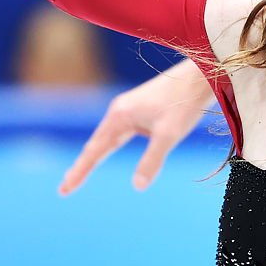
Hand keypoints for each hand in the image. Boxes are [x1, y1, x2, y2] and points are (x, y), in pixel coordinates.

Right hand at [60, 63, 215, 194]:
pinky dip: (109, 144)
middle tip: (66, 187)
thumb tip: (137, 187)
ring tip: (81, 171)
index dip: (80, 172)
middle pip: (96, 144)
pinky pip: (119, 131)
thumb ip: (152, 160)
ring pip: (107, 137)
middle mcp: (120, 111)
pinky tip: (109, 147)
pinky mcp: (141, 107)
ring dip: (95, 154)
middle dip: (82, 166)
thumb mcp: (169, 135)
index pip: (94, 151)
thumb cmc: (185, 103)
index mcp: (120, 116)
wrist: (200, 75)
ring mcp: (129, 108)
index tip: (64, 190)